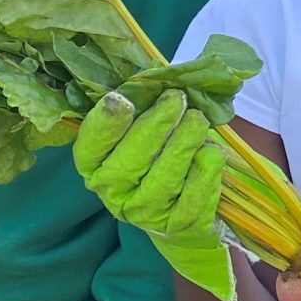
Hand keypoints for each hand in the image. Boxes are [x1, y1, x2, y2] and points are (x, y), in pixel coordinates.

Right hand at [73, 88, 234, 295]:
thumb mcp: (142, 130)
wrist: (179, 217)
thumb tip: (160, 75)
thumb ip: (142, 104)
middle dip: (157, 124)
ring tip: (197, 120)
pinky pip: (194, 194)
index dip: (106, 124)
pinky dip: (206, 169)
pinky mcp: (178, 224)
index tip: (124, 100)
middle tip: (177, 99)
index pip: (90, 146)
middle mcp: (113, 193)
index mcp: (94, 165)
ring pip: (165, 176)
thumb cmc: (157, 158)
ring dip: (184, 142)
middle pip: (130, 159)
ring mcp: (145, 213)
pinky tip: (210, 152)